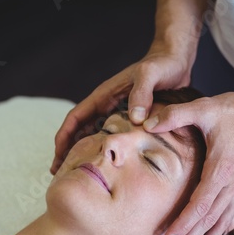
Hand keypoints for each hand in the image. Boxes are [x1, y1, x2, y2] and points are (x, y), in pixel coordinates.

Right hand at [51, 45, 192, 173]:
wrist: (175, 60)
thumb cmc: (161, 65)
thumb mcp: (151, 75)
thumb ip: (141, 94)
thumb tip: (135, 119)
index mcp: (104, 95)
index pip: (76, 118)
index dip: (64, 137)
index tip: (58, 156)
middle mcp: (106, 105)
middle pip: (79, 131)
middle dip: (68, 151)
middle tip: (61, 173)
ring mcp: (116, 113)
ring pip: (93, 136)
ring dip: (84, 153)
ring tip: (78, 174)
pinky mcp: (129, 120)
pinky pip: (111, 138)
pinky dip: (104, 150)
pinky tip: (106, 166)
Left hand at [144, 90, 233, 234]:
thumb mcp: (205, 108)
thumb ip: (176, 115)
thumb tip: (147, 122)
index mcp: (221, 170)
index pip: (200, 206)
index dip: (183, 225)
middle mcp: (232, 184)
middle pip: (209, 220)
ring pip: (221, 220)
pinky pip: (232, 212)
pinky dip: (222, 227)